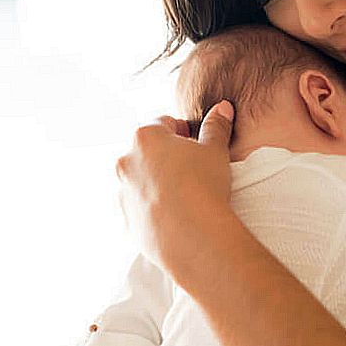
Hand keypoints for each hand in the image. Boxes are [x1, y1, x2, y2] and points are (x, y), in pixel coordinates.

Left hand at [116, 100, 234, 273]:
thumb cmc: (204, 186)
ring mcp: (123, 192)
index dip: (182, 130)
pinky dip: (152, 208)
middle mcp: (126, 162)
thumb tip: (222, 108)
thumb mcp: (215, 151)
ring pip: (140, 180)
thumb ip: (216, 127)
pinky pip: (139, 208)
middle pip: (147, 151)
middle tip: (191, 169)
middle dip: (166, 156)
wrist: (193, 237)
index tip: (196, 142)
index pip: (163, 122)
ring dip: (156, 182)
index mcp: (145, 137)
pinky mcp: (126, 221)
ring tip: (183, 195)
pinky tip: (174, 215)